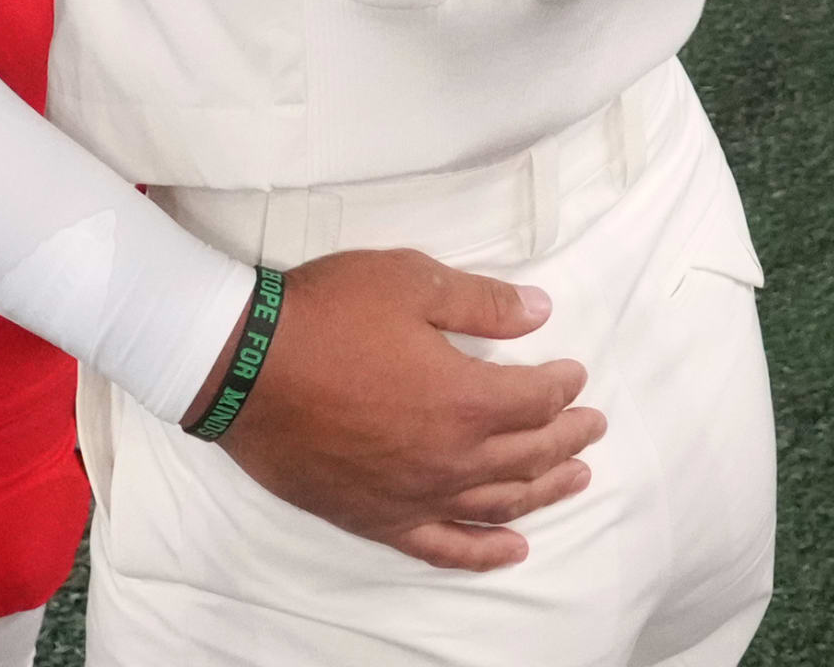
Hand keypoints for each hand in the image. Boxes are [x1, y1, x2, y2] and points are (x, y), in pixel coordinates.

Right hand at [197, 249, 601, 571]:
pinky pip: (445, 546)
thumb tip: (540, 311)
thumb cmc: (325, 315)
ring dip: (545, 491)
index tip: (574, 373)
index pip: (537, 398)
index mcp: (466, 399)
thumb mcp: (408, 282)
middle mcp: (452, 458)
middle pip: (529, 453)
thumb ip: (480, 303)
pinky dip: (484, 550)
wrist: (242, 367)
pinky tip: (512, 547)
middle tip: (592, 426)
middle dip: (567, 436)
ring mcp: (417, 495)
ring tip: (575, 479)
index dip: (563, 385)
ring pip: (500, 502)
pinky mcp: (380, 518)